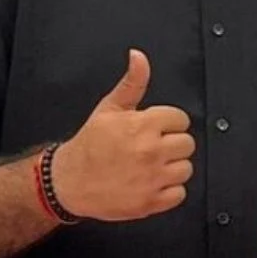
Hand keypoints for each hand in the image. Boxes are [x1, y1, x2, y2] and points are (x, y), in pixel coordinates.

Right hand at [49, 50, 193, 221]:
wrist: (69, 181)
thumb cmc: (90, 144)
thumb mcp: (109, 109)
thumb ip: (132, 83)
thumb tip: (139, 56)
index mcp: (143, 125)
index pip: (180, 120)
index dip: (168, 124)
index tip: (155, 130)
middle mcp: (151, 151)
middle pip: (187, 144)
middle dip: (171, 145)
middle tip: (152, 148)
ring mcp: (153, 178)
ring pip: (186, 169)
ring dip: (172, 168)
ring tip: (151, 166)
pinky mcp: (152, 201)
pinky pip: (180, 193)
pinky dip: (169, 191)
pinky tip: (151, 183)